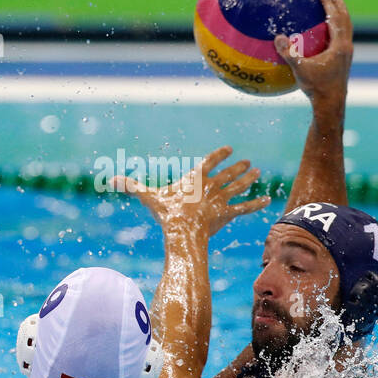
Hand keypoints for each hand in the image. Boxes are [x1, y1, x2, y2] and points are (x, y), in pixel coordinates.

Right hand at [113, 145, 269, 237]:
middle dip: (238, 167)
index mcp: (195, 177)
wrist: (183, 229)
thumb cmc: (166, 212)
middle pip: (228, 173)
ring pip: (239, 186)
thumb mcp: (148, 196)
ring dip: (249, 179)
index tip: (229, 148)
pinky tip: (267, 199)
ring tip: (258, 173)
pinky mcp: (228, 214)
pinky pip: (246, 208)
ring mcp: (222, 199)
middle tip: (248, 163)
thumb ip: (132, 187)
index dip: (220, 154)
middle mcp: (212, 185)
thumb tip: (110, 180)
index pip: (210, 161)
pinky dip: (257, 203)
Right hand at [273, 0, 352, 108]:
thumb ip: (289, 53)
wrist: (331, 105)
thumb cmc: (317, 88)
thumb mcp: (300, 70)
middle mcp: (346, 47)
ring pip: (346, 26)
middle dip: (338, 2)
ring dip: (339, 12)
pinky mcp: (343, 59)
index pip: (336, 18)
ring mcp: (346, 53)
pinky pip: (341, 36)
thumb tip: (277, 37)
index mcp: (339, 46)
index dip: (329, 3)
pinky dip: (336, 25)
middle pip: (345, 18)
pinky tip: (325, 27)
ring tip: (332, 2)